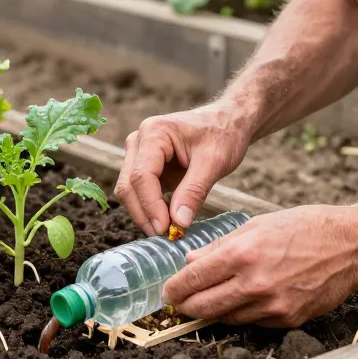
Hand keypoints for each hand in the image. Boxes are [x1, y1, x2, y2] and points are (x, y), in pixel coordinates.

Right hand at [114, 103, 250, 235]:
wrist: (228, 122)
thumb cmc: (223, 134)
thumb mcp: (214, 162)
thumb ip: (194, 191)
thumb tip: (178, 223)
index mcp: (154, 132)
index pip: (142, 176)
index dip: (151, 206)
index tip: (166, 230)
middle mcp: (139, 141)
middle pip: (129, 185)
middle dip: (144, 214)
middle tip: (166, 236)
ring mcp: (139, 153)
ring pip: (129, 191)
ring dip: (145, 214)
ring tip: (168, 231)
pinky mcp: (145, 166)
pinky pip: (139, 192)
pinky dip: (150, 209)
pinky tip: (168, 222)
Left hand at [161, 206, 357, 326]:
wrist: (350, 246)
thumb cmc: (306, 228)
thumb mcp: (257, 224)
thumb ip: (220, 245)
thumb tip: (191, 261)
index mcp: (244, 253)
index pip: (194, 278)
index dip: (175, 288)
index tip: (167, 291)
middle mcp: (255, 282)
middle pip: (204, 305)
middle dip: (185, 306)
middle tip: (178, 303)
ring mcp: (272, 304)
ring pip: (227, 317)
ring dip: (214, 310)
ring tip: (209, 300)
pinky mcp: (288, 318)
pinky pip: (253, 322)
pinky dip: (243, 313)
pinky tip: (244, 300)